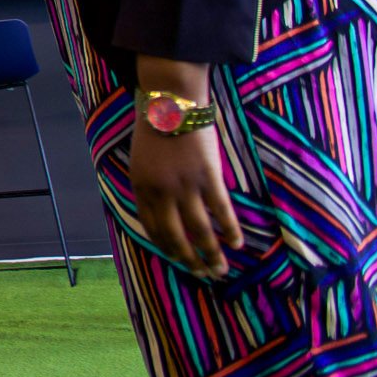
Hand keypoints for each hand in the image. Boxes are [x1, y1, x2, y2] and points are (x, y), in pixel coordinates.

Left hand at [130, 122, 242, 279]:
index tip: (177, 259)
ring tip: (220, 268)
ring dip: (211, 253)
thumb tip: (163, 212)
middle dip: (189, 259)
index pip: (151, 226)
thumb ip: (149, 187)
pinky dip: (229, 229)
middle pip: (175, 235)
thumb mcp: (141, 161)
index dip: (165, 246)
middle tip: (202, 274)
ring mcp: (185, 186)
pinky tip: (235, 242)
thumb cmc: (155, 130)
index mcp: (141, 187)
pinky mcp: (208, 177)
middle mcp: (160, 191)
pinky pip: (221, 211)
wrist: (171, 103)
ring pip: (199, 230)